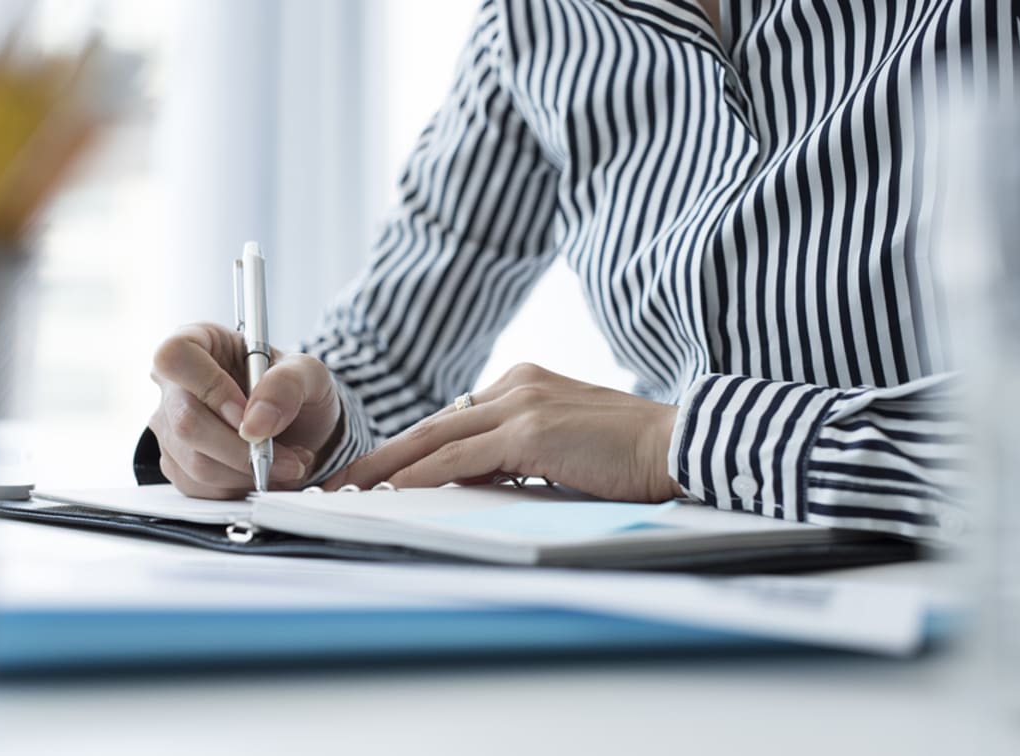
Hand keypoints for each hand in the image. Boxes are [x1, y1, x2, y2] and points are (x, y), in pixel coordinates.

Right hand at [149, 323, 341, 498]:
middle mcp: (173, 384)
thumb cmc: (296, 390)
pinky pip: (199, 487)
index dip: (211, 389)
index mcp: (197, 341)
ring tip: (286, 462)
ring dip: (249, 472)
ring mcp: (170, 426)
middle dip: (242, 449)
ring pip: (194, 462)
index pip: (175, 357)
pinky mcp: (177, 464)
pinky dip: (240, 487)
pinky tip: (263, 471)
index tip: (248, 414)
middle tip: (288, 456)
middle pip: (185, 422)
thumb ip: (288, 385)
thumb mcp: (308, 373)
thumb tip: (255, 423)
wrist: (301, 427)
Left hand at [325, 363, 682, 501]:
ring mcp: (521, 404)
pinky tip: (391, 495)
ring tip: (348, 494)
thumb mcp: (563, 450)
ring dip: (386, 471)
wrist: (680, 445)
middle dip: (381, 459)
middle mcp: (516, 384)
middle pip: (431, 426)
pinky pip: (459, 460)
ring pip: (435, 440)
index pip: (452, 421)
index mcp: (524, 384)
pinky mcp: (529, 431)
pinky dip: (419, 478)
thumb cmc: (631, 458)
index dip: (410, 450)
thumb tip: (474, 482)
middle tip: (340, 482)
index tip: (377, 474)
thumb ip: (519, 457)